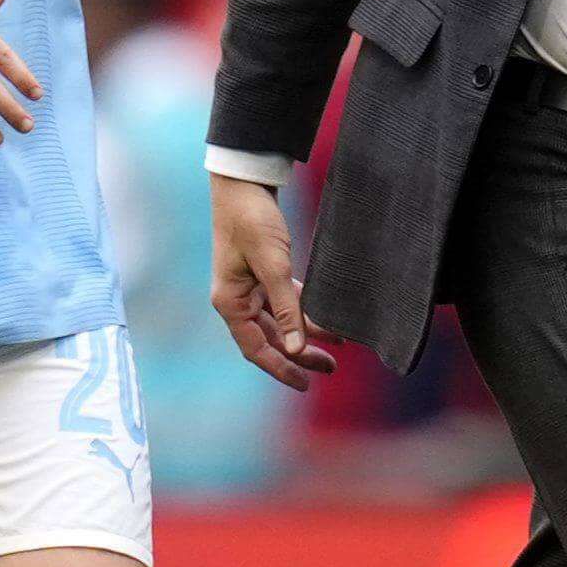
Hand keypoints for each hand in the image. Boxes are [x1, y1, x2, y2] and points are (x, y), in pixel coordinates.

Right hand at [210, 171, 339, 389]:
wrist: (245, 182)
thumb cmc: (252, 220)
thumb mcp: (273, 264)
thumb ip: (287, 307)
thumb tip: (297, 348)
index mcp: (230, 303)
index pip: (256, 349)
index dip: (281, 369)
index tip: (306, 384)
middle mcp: (237, 300)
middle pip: (271, 339)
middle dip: (299, 355)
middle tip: (330, 369)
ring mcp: (250, 288)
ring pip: (281, 322)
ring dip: (306, 335)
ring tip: (337, 350)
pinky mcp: (264, 274)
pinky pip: (286, 302)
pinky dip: (305, 313)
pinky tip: (327, 321)